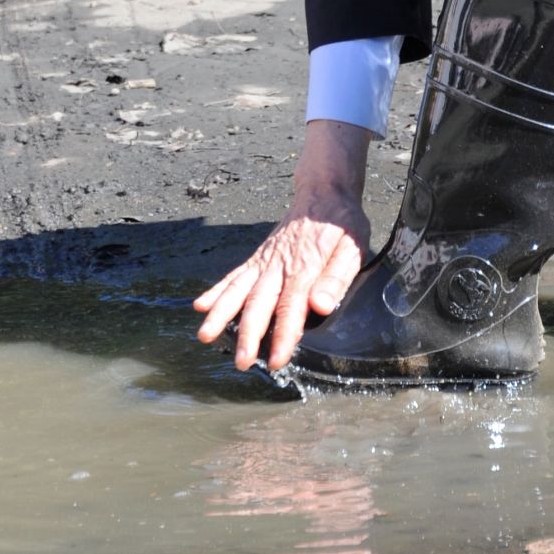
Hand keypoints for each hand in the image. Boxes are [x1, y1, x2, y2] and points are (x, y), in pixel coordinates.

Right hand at [193, 119, 371, 370]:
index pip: (291, 307)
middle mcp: (279, 266)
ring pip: (239, 290)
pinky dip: (216, 290)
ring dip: (221, 314)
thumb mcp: (353, 246)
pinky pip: (234, 275)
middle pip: (259, 303)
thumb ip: (337, 277)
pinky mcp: (258, 257)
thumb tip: (321, 306)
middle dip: (248, 334)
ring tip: (205, 336)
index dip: (283, 335)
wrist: (324, 190)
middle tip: (240, 362)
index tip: (276, 361)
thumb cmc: (341, 223)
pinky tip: (200, 306)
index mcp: (305, 267)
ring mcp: (265, 261)